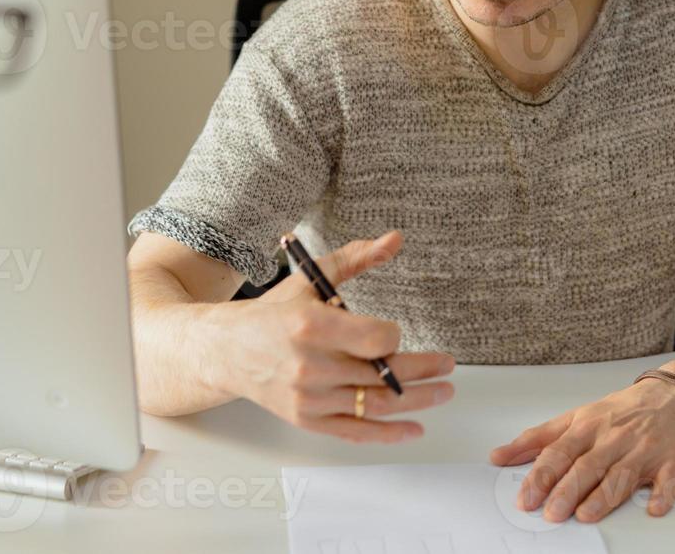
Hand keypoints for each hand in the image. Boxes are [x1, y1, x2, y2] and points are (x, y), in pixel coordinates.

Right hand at [220, 230, 455, 442]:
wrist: (226, 350)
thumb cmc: (271, 314)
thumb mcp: (310, 279)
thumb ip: (354, 259)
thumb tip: (393, 240)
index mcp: (310, 326)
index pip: (375, 339)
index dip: (394, 336)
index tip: (396, 332)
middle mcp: (309, 366)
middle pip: (382, 375)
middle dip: (424, 370)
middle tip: (447, 366)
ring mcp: (308, 398)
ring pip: (375, 405)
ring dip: (418, 402)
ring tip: (442, 391)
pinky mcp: (306, 420)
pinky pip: (354, 432)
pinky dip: (388, 434)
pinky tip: (414, 427)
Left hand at [490, 376, 674, 521]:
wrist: (673, 396)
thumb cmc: (620, 411)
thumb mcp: (576, 417)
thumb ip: (538, 438)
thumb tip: (499, 456)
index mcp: (587, 426)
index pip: (559, 452)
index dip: (540, 476)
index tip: (526, 498)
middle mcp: (613, 438)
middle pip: (587, 466)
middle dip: (567, 490)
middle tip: (550, 513)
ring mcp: (644, 449)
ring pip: (620, 474)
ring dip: (603, 496)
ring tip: (585, 514)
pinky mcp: (673, 461)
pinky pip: (668, 480)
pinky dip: (661, 494)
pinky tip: (653, 508)